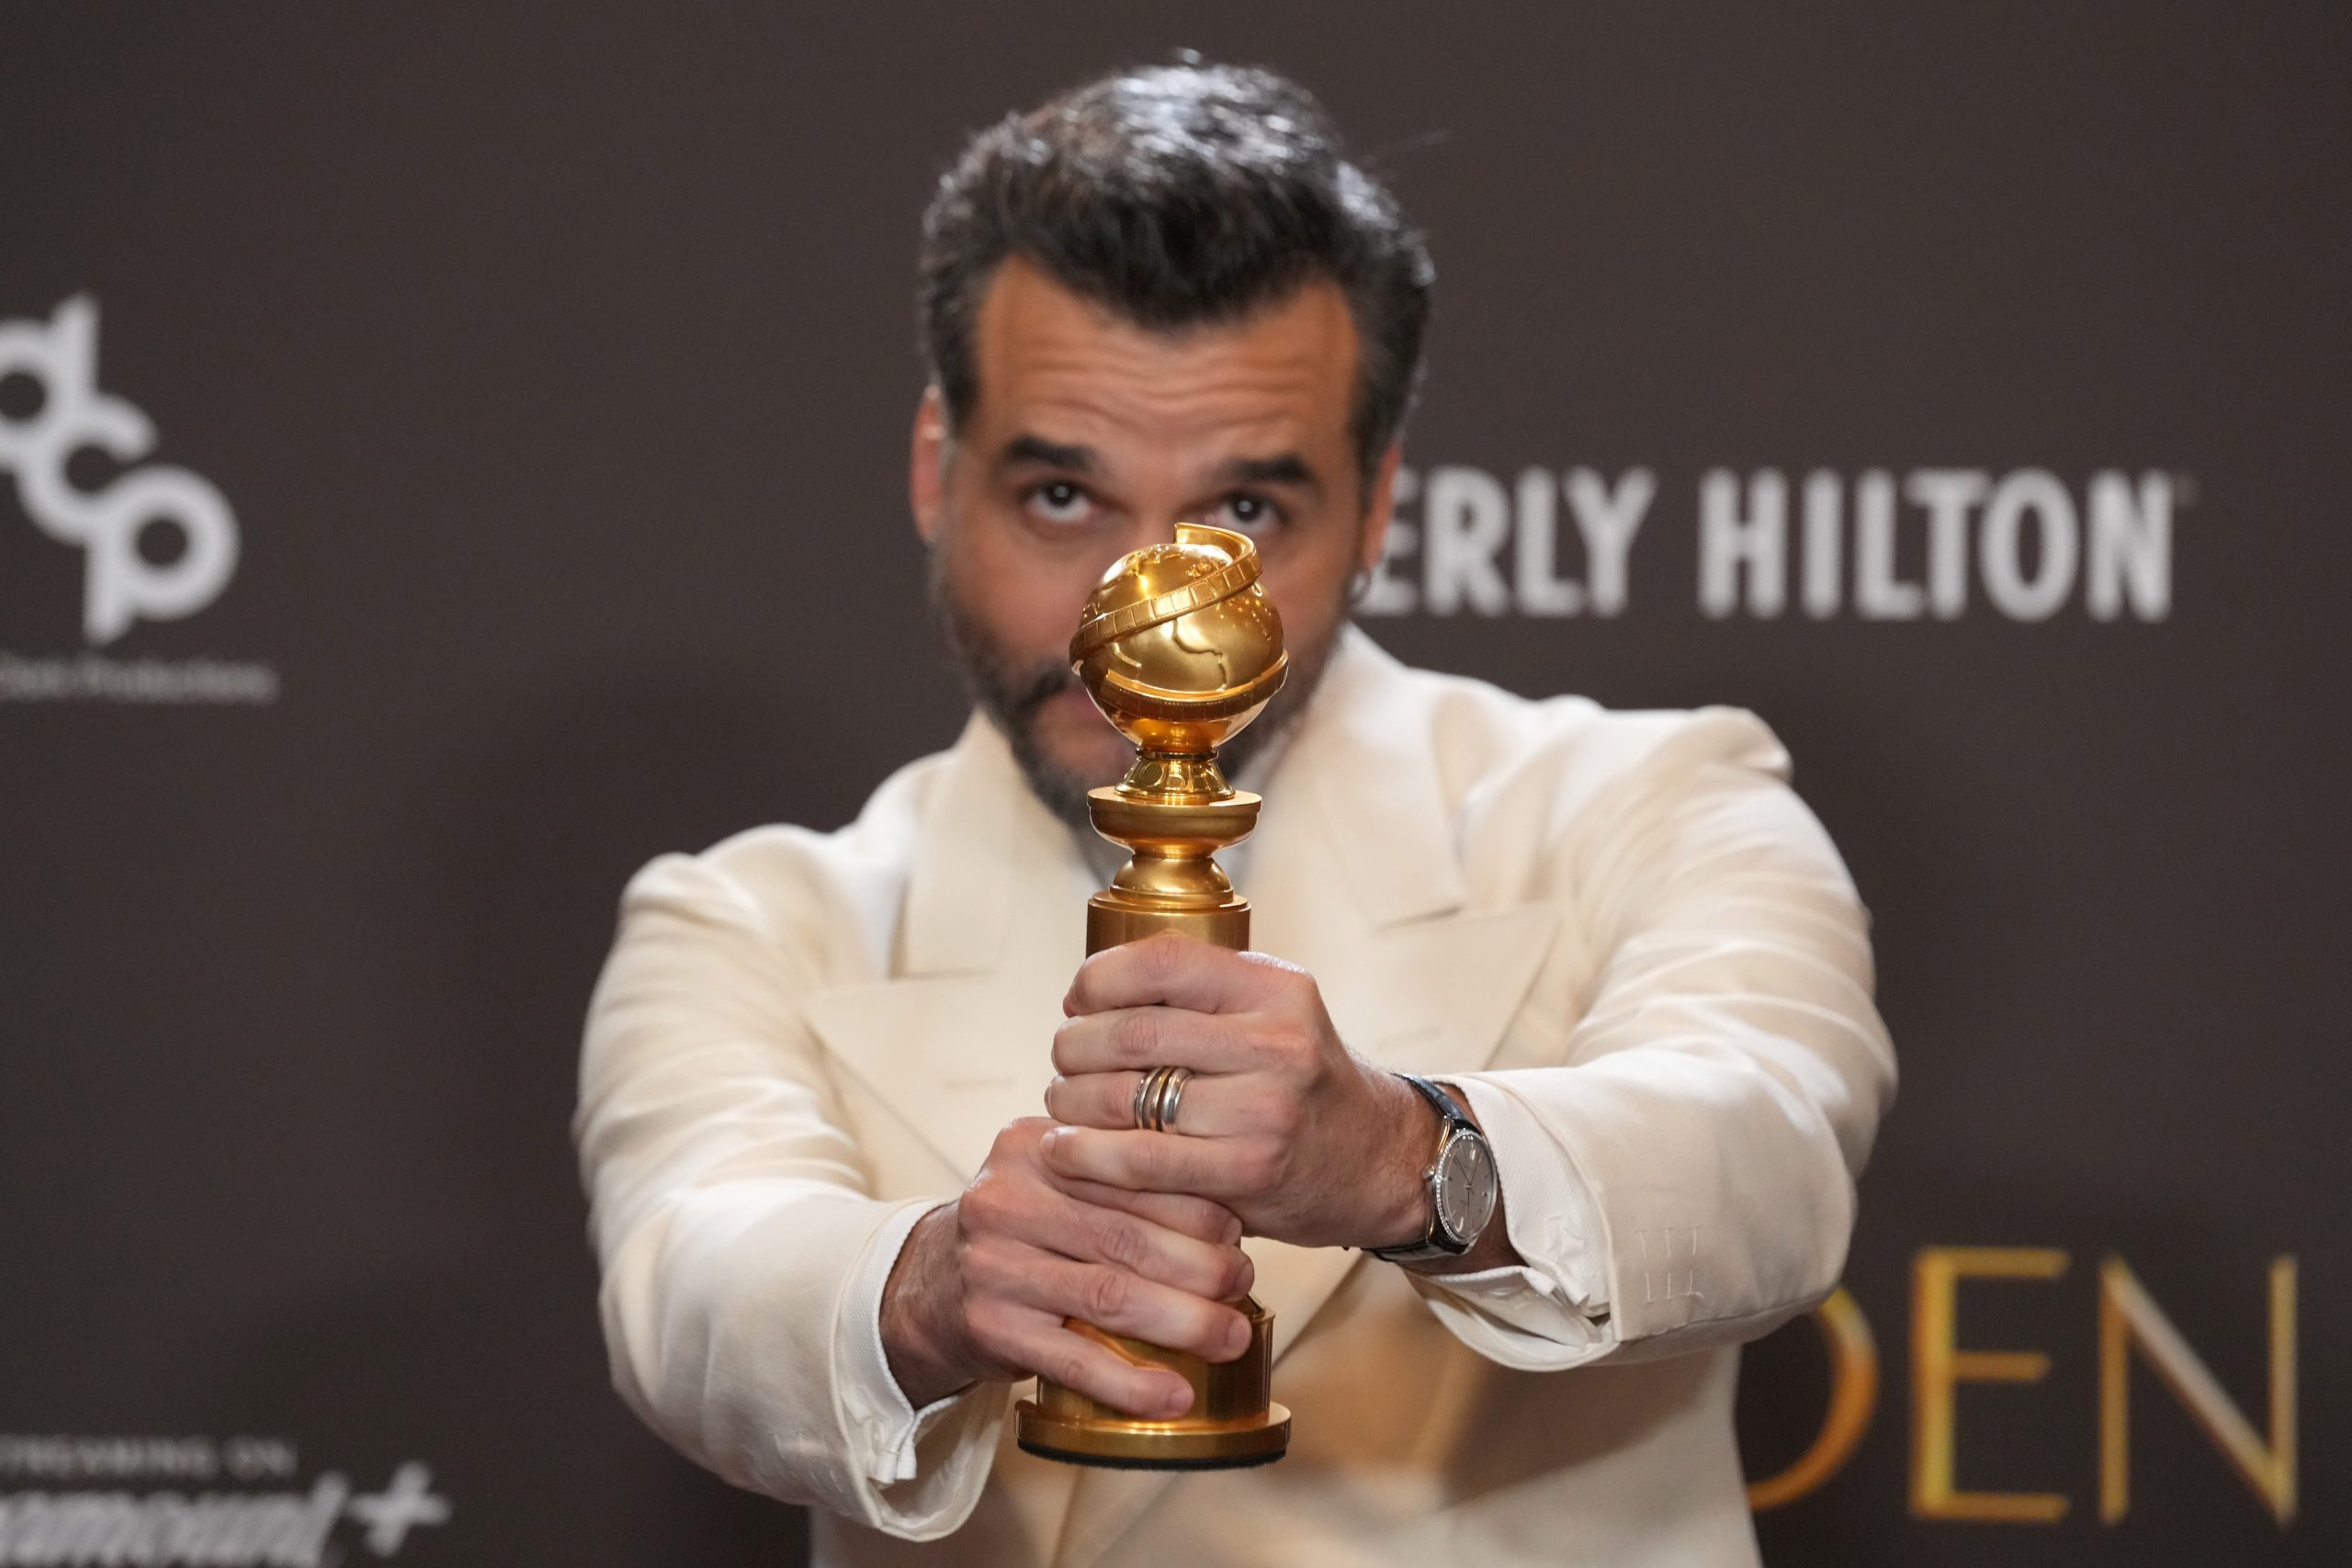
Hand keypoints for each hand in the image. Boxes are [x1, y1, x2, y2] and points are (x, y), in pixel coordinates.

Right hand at [879, 1117, 1256, 1417]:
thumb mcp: (1056, 1182)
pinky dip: (1130, 1383)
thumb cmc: (1023, 1233)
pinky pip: (1072, 1360)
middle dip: (1201, 1265)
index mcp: (1034, 1146)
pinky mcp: (989, 1327)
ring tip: (1231, 1337)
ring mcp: (992, 1264)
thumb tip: (1233, 1215)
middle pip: (1126, 1234)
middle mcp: (1006, 1197)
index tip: (1239, 1231)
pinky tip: (1172, 1396)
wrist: (930, 1286)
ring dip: (1182, 1323)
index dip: (1196, 1204)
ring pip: (1108, 1295)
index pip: (1129, 1170)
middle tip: (1245, 1285)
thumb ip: (1120, 1180)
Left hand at [1040, 931, 1432, 1250]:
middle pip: (1132, 1031)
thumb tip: (1086, 991)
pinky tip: (1069, 1151)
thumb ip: (1200, 995)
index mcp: (1275, 987)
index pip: (1162, 960)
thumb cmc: (1301, 1084)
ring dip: (1071, 1102)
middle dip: (1073, 1046)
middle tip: (1062, 1060)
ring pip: (1126, 1096)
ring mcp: (1265, 1108)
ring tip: (1065, 1106)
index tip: (1077, 1001)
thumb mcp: (1272, 1014)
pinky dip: (1088, 1156)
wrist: (1379, 1159)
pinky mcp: (1250, 1171)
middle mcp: (1276, 1041)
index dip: (1098, 978)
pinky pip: (1141, 1160)